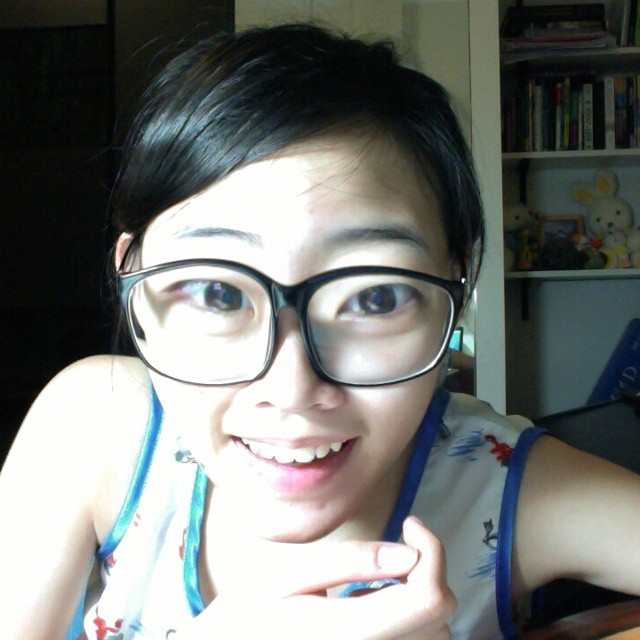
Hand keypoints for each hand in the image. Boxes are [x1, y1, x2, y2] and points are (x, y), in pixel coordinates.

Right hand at [184, 516, 455, 639]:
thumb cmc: (249, 614)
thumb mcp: (288, 574)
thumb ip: (349, 561)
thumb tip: (408, 552)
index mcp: (351, 634)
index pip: (428, 600)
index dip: (432, 552)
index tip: (409, 524)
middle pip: (439, 617)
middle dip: (428, 570)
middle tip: (394, 545)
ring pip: (434, 634)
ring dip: (420, 597)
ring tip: (375, 579)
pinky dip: (409, 618)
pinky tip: (370, 604)